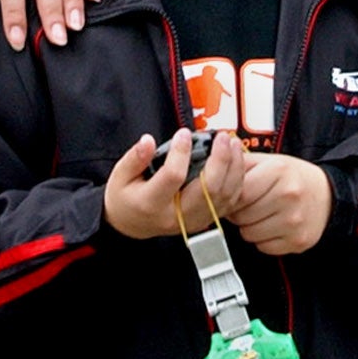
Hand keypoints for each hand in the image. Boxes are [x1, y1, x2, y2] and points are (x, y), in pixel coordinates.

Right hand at [103, 129, 245, 239]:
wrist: (132, 224)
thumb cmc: (126, 198)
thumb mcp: (120, 176)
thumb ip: (135, 158)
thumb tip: (148, 141)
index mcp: (151, 203)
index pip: (173, 177)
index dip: (181, 153)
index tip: (183, 134)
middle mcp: (175, 216)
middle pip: (207, 189)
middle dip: (220, 159)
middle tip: (221, 137)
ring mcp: (193, 220)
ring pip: (223, 196)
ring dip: (233, 168)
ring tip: (233, 143)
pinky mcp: (204, 220)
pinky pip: (229, 202)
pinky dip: (237, 181)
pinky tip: (236, 161)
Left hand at [227, 153, 332, 255]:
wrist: (327, 195)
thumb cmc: (292, 177)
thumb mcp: (269, 161)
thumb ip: (240, 164)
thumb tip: (213, 169)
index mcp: (278, 171)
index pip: (238, 193)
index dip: (230, 198)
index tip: (232, 197)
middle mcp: (288, 196)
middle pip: (241, 216)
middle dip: (239, 213)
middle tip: (248, 206)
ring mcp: (295, 221)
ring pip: (249, 234)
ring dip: (249, 227)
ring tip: (261, 215)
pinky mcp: (298, 241)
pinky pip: (263, 247)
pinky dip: (262, 239)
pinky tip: (272, 225)